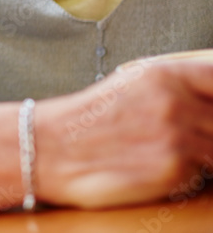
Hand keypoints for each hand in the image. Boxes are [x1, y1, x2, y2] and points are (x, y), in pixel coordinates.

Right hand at [36, 60, 212, 208]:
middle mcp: (174, 102)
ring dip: (203, 152)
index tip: (210, 104)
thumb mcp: (131, 83)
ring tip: (171, 150)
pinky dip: (190, 172)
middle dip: (209, 127)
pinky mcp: (173, 170)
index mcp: (164, 74)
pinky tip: (161, 166)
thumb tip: (210, 95)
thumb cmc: (90, 118)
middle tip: (189, 132)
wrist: (50, 149)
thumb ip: (176, 84)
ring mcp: (176, 136)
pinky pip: (204, 173)